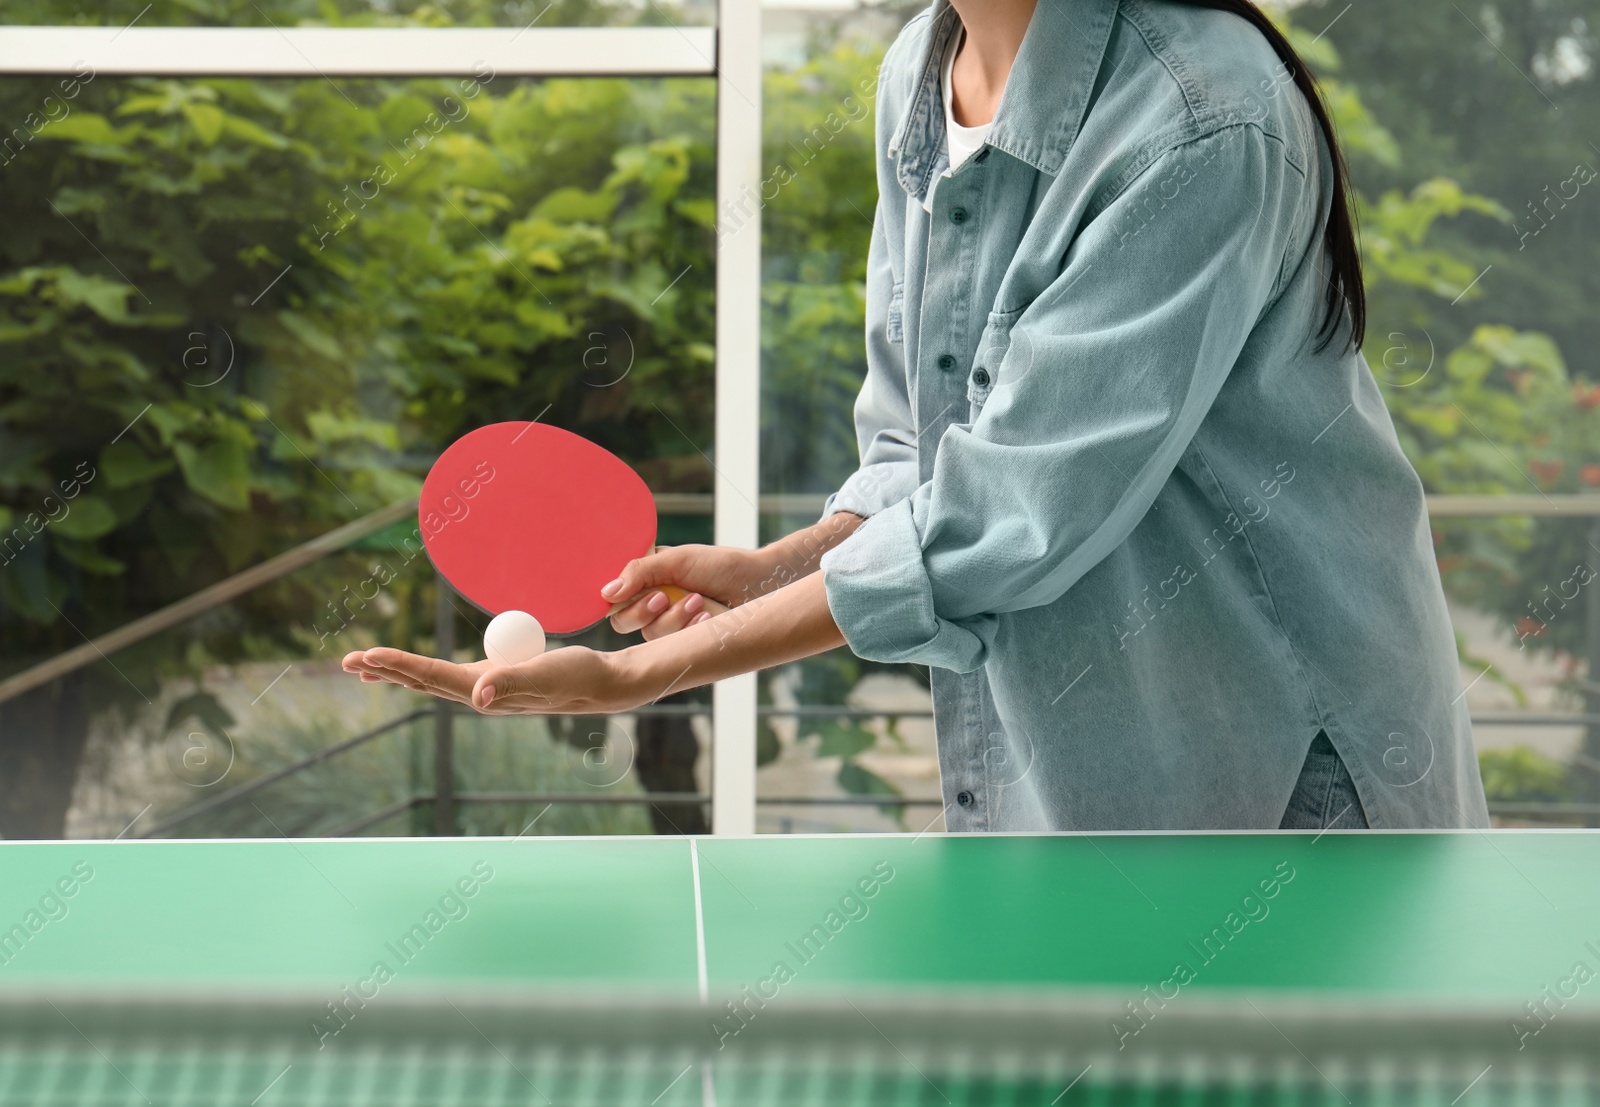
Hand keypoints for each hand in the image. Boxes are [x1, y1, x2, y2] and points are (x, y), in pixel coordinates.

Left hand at [342, 644, 647, 714]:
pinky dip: (423, 670)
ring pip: (430, 680)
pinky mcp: (493, 680)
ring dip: (397, 672)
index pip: (432, 677)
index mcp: (484, 693)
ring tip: (366, 666)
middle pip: (422, 681)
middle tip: (347, 660)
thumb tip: (476, 695)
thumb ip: (511, 683)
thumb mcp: (546, 672)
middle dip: (384, 670)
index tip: (366, 655)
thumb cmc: (576, 676)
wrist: (601, 684)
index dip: (398, 666)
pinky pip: (447, 675)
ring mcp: (484, 689)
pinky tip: (416, 670)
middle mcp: (478, 695)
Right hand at [603, 544, 775, 639]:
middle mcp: (652, 604)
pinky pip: (673, 645)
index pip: (614, 597)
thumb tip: (606, 593)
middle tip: (664, 596)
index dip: (621, 599)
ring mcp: (669, 624)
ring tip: (698, 601)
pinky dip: (689, 630)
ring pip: (649, 635)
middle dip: (643, 611)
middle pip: (622, 622)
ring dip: (674, 618)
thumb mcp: (677, 560)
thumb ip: (640, 572)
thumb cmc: (719, 566)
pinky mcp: (686, 642)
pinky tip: (706, 616)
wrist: (756, 583)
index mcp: (645, 580)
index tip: (638, 591)